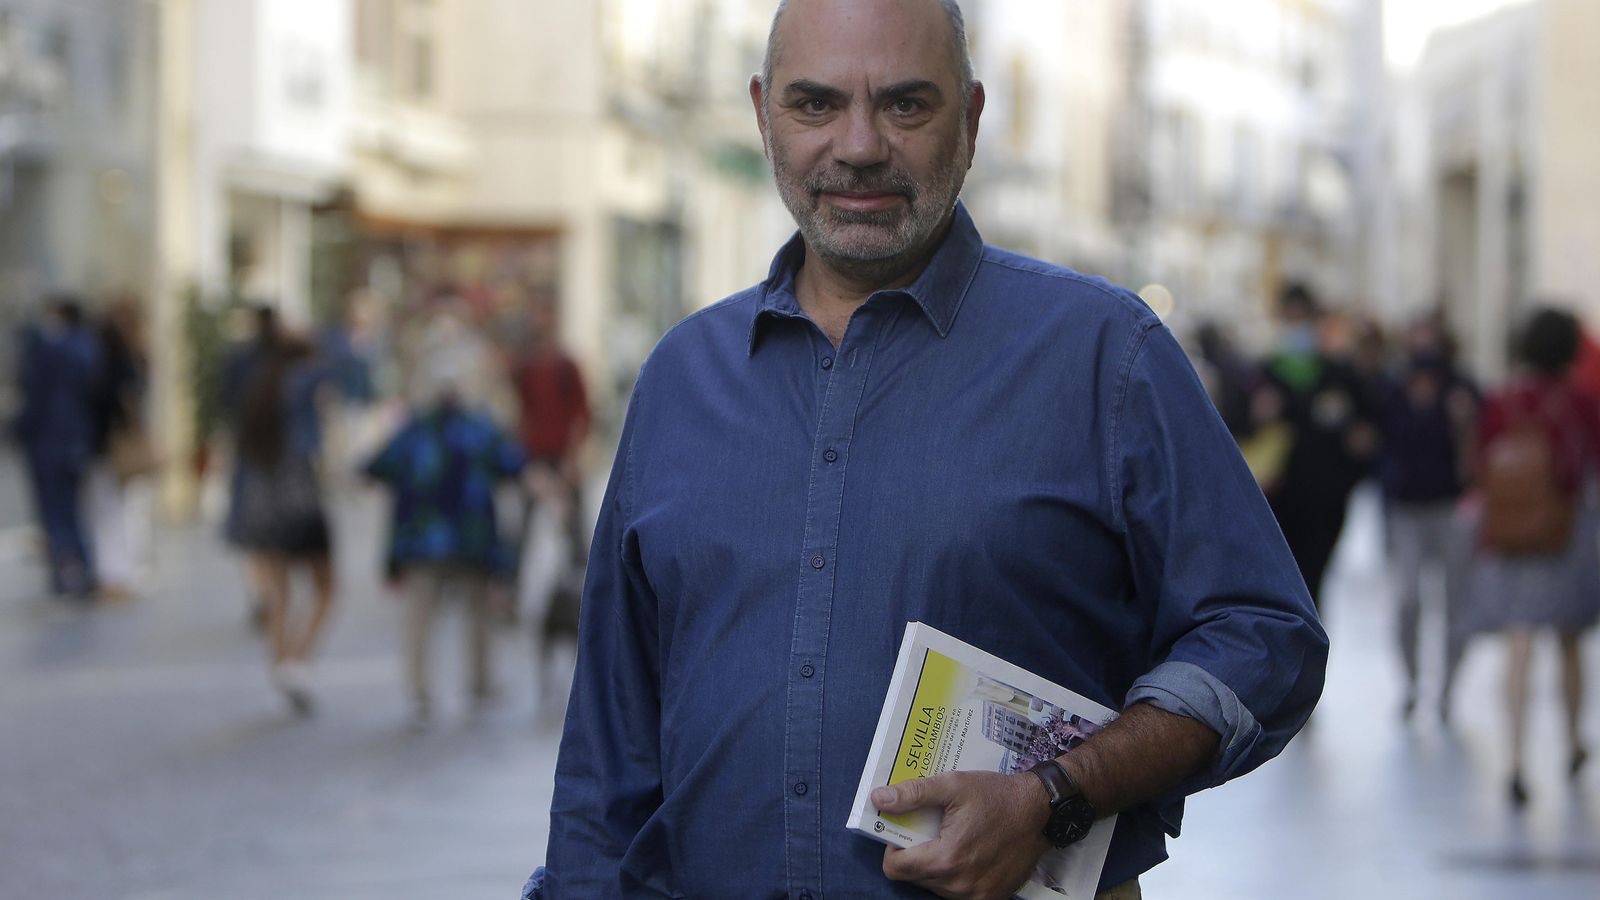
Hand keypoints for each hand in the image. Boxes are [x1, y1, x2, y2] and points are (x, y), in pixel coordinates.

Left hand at [872, 771, 1050, 899]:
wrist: (1041, 811)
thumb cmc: (998, 796)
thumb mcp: (953, 785)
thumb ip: (913, 794)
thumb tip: (879, 799)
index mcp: (946, 858)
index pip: (895, 869)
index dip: (892, 848)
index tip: (904, 832)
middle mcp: (959, 885)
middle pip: (914, 878)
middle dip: (915, 855)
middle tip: (931, 831)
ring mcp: (977, 896)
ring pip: (935, 887)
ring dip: (936, 867)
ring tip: (952, 839)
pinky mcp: (992, 898)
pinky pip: (958, 893)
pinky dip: (955, 876)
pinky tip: (969, 853)